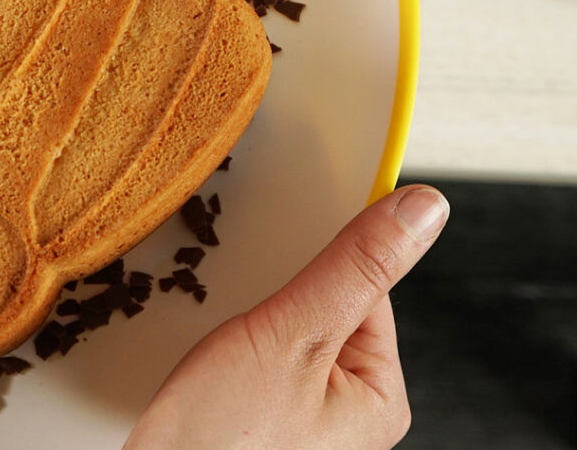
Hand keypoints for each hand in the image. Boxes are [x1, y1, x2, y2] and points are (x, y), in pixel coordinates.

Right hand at [124, 184, 449, 449]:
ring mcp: (305, 415)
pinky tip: (213, 356)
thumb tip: (422, 209)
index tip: (293, 230)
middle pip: (325, 301)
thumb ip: (354, 266)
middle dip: (280, 289)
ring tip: (224, 342)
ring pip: (286, 323)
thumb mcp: (294, 335)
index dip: (323, 257)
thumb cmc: (221, 441)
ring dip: (252, 312)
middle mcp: (349, 409)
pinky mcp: (262, 414)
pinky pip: (259, 349)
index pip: (367, 283)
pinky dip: (234, 336)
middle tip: (246, 310)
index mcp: (378, 394)